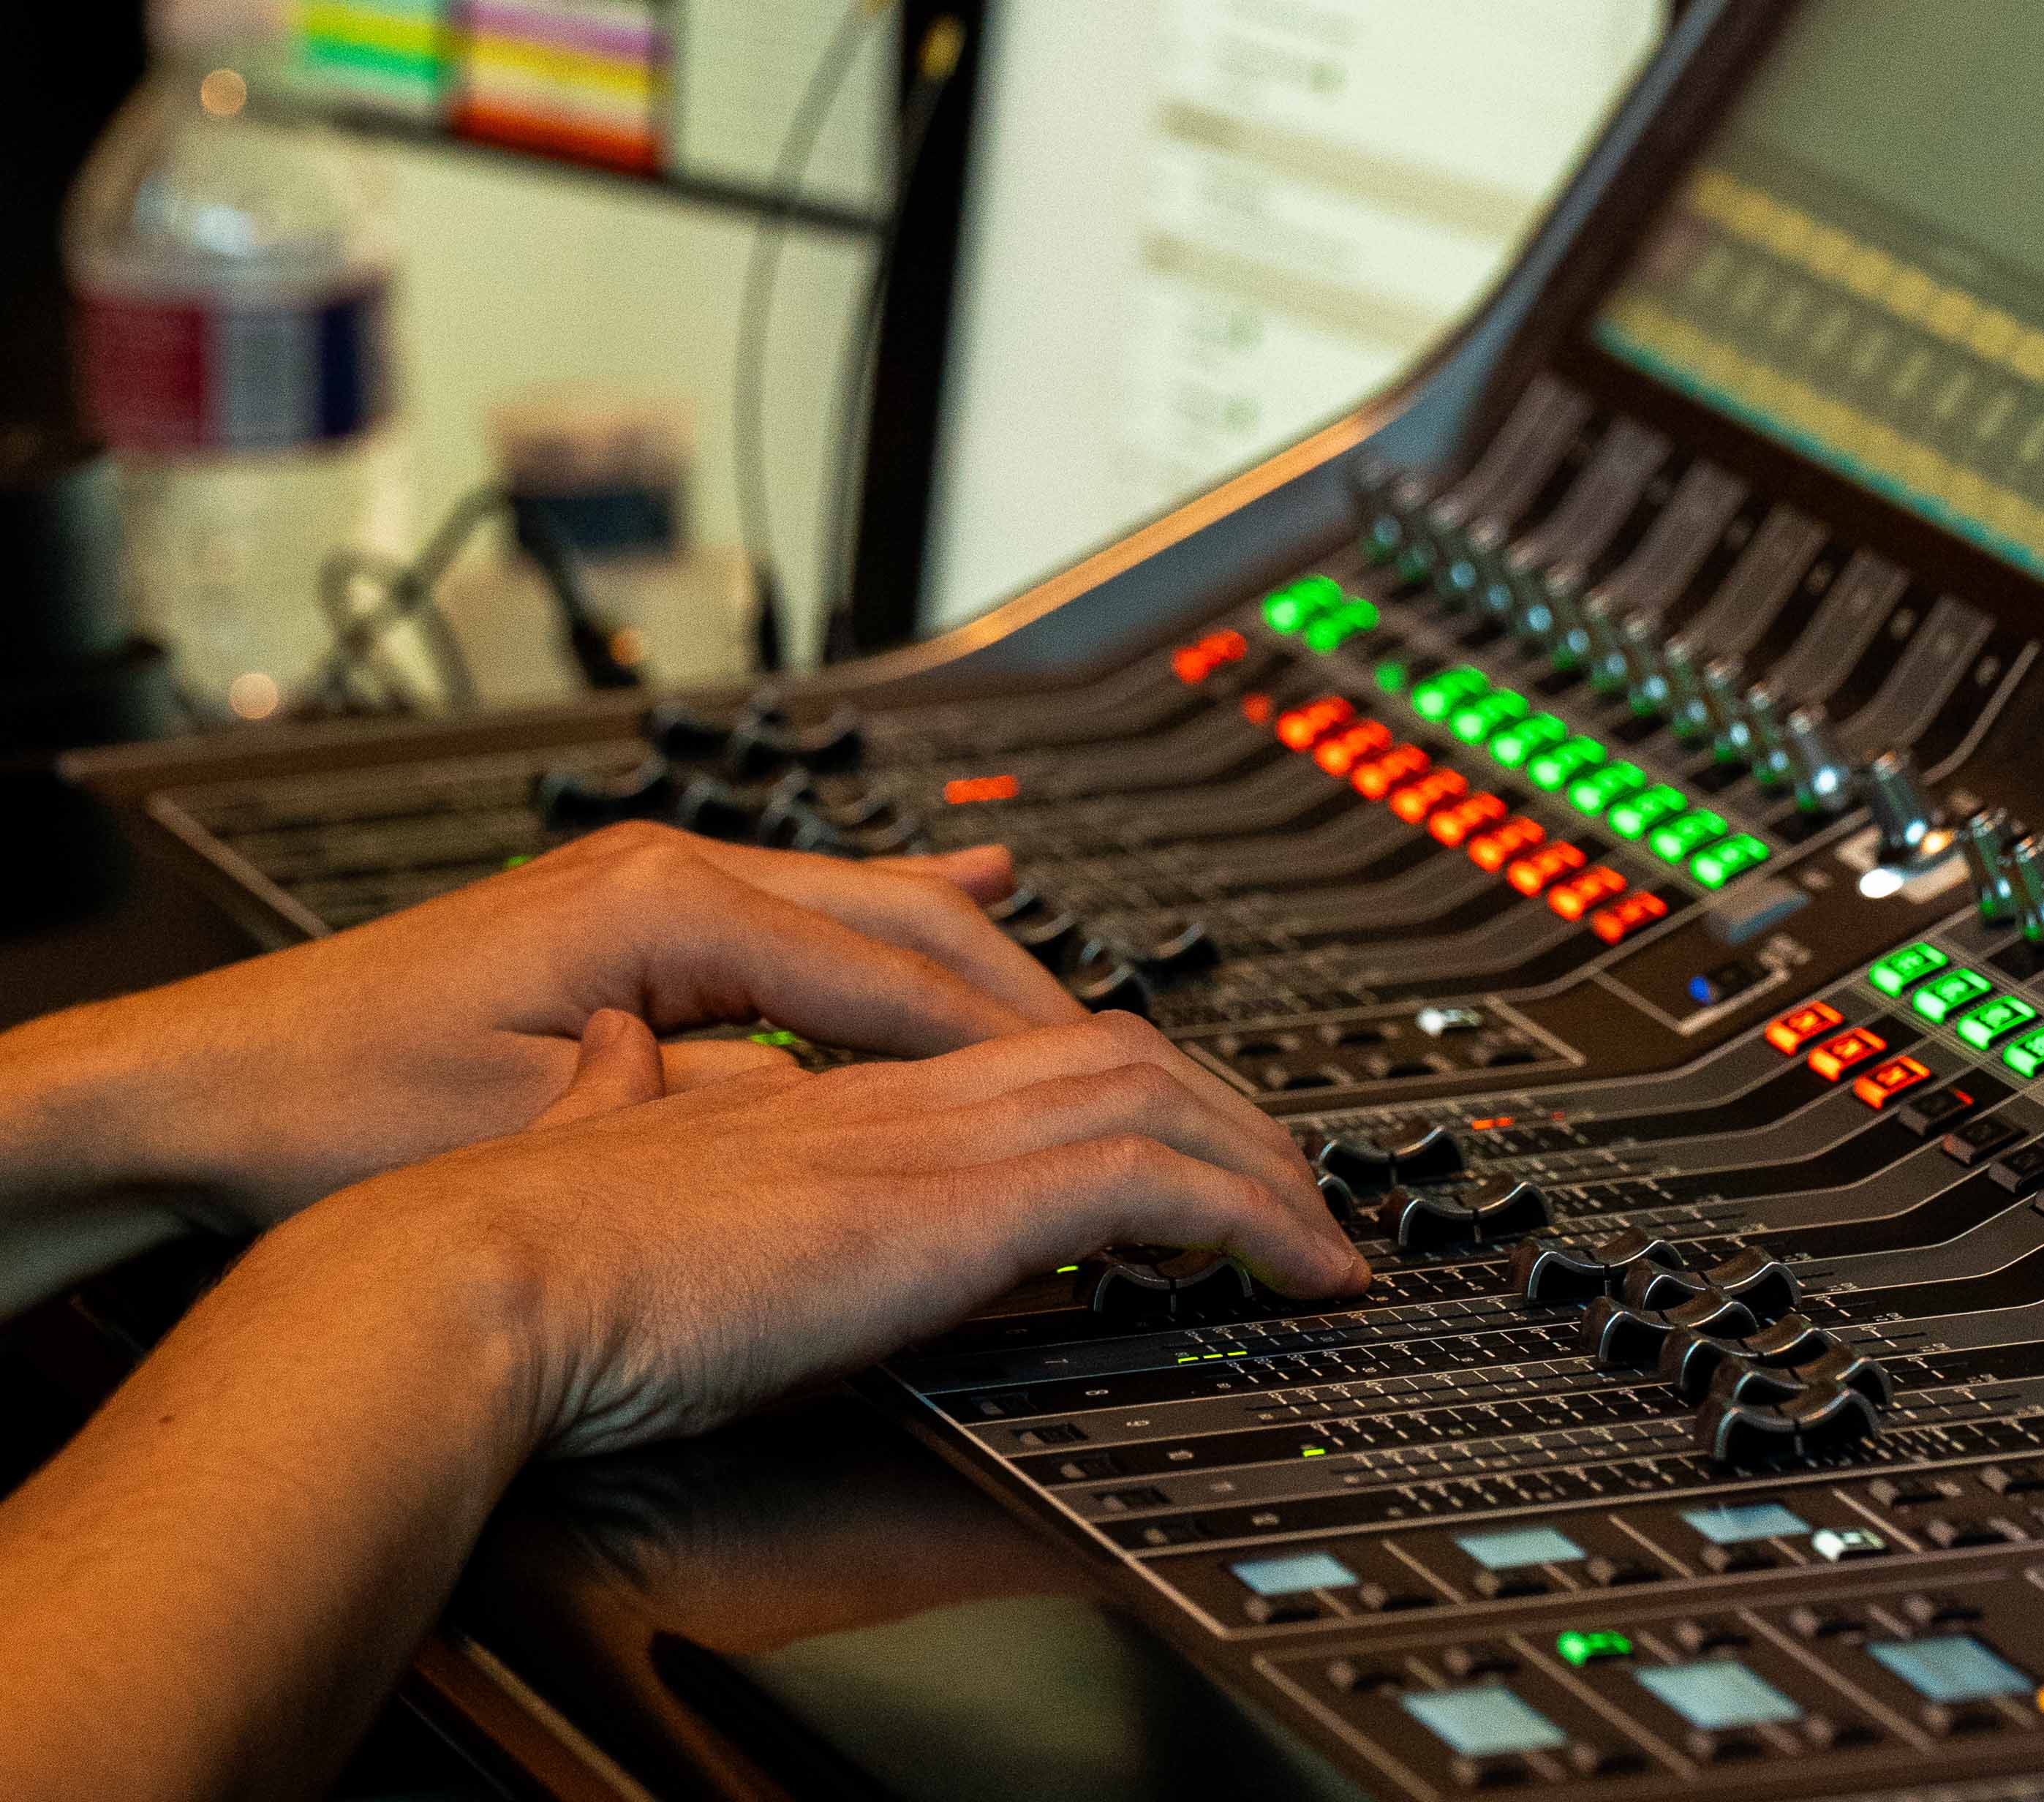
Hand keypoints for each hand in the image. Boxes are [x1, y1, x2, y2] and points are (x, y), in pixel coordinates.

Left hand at [0, 822, 1091, 1231]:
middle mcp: (674, 872)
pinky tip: (968, 904)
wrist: (203, 1082)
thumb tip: (841, 1118)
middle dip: (1021, 991)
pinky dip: (904, 934)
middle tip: (1128, 1065)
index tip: (1102, 1094)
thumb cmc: (338, 1107)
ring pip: (870, 908)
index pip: (890, 975)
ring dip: (977, 959)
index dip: (1004, 1041)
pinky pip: (816, 918)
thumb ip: (708, 1106)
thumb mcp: (544, 1122)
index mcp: (665, 909)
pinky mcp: (638, 919)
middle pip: (903, 922)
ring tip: (1080, 1002)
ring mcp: (658, 883)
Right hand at [285, 1008, 1368, 1460]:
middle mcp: (889, 1091)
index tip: (1168, 1133)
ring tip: (1319, 1225)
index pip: (1006, 1044)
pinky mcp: (946, 1206)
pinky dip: (1245, 1213)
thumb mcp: (619, 1166)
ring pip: (1148, 1091)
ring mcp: (924, 1136)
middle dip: (1216, 1103)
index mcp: (816, 1086)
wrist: (468, 1277)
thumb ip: (667, 1122)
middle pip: (1104, 1046)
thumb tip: (670, 1095)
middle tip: (1288, 1171)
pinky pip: (1149, 1181)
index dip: (1108, 1073)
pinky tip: (1294, 1264)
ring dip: (1255, 1155)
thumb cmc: (518, 1252)